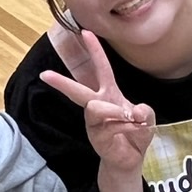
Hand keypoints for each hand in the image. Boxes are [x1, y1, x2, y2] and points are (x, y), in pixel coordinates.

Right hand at [38, 23, 155, 176]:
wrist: (131, 159)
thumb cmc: (136, 134)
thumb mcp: (147, 118)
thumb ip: (145, 111)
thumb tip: (134, 111)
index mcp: (109, 93)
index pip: (101, 68)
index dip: (95, 50)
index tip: (85, 32)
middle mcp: (97, 105)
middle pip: (78, 91)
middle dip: (62, 83)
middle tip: (45, 75)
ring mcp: (94, 122)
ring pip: (96, 107)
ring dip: (116, 112)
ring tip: (130, 119)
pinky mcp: (96, 137)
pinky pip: (111, 125)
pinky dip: (128, 127)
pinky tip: (134, 131)